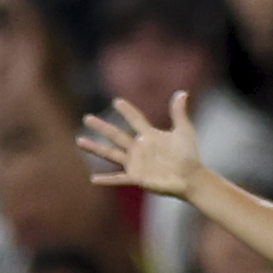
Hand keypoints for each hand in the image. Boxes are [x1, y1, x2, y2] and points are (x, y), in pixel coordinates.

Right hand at [80, 93, 205, 197]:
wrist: (192, 178)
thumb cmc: (189, 155)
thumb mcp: (184, 131)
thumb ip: (179, 113)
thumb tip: (182, 92)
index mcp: (150, 136)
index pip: (136, 120)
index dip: (127, 111)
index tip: (117, 101)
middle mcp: (140, 148)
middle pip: (116, 135)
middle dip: (101, 127)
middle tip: (87, 118)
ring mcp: (137, 163)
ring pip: (111, 154)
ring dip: (95, 148)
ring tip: (80, 141)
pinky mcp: (137, 178)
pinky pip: (119, 179)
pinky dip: (106, 179)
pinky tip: (93, 179)